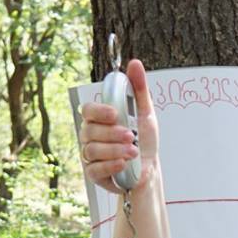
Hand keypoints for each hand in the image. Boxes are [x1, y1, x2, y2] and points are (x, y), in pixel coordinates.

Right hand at [80, 56, 157, 189]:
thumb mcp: (145, 112)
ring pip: (92, 150)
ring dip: (114, 150)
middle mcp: (90, 135)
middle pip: (89, 131)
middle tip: (131, 136)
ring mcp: (90, 156)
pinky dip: (110, 166)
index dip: (99, 111)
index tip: (115, 113)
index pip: (88, 110)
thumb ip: (139, 88)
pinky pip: (94, 170)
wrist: (149, 167)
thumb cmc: (144, 139)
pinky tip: (124, 164)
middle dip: (111, 134)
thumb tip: (135, 63)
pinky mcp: (94, 174)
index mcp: (99, 118)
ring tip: (132, 151)